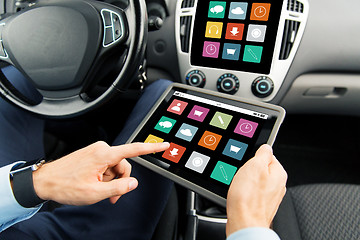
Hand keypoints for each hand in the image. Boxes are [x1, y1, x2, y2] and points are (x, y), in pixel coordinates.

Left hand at [32, 141, 169, 205]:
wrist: (45, 181)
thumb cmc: (65, 185)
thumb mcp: (95, 193)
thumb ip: (118, 188)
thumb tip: (133, 183)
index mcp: (104, 154)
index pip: (133, 150)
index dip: (150, 148)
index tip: (163, 145)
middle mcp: (101, 149)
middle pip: (124, 165)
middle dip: (120, 181)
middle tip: (112, 196)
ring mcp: (96, 151)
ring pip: (115, 167)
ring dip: (111, 181)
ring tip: (99, 191)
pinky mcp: (92, 155)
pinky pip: (107, 166)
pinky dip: (105, 177)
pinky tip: (95, 184)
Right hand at [226, 144, 286, 236]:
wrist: (244, 223)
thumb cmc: (248, 198)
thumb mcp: (254, 165)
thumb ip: (262, 153)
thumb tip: (266, 147)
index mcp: (279, 173)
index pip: (267, 155)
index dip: (253, 157)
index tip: (246, 161)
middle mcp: (278, 185)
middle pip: (259, 169)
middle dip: (248, 170)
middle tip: (241, 175)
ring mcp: (269, 197)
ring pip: (254, 182)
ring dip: (245, 182)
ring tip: (239, 187)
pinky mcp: (260, 206)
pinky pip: (251, 193)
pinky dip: (244, 193)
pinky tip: (239, 196)